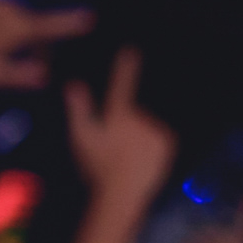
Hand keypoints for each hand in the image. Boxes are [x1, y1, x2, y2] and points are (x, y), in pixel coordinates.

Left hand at [0, 0, 94, 89]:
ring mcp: (1, 0)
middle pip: (39, 28)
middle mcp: (11, 8)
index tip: (91, 18)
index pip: (50, 26)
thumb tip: (45, 75)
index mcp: (15, 27)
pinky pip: (14, 14)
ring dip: (25, 37)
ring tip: (2, 51)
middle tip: (19, 66)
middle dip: (38, 46)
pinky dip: (13, 27)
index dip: (71, 23)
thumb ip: (22, 76)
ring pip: (27, 22)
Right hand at [65, 48, 173, 209]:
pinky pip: (158, 138)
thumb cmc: (97, 167)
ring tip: (127, 158)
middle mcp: (141, 119)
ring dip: (138, 138)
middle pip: (132, 115)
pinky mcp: (168, 143)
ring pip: (145, 128)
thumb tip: (74, 85)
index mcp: (118, 115)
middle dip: (124, 126)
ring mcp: (156, 130)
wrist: (123, 193)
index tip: (131, 50)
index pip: (121, 85)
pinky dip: (152, 146)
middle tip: (113, 149)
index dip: (126, 68)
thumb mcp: (82, 139)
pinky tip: (142, 160)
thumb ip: (78, 110)